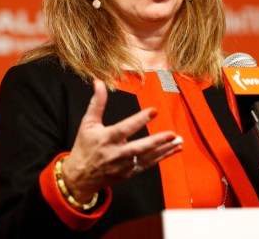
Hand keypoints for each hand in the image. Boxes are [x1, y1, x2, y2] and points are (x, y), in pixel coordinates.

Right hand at [61, 79, 181, 201]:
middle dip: (156, 141)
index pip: (124, 128)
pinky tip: (174, 150)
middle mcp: (116, 153)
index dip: (139, 120)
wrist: (79, 177)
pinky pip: (148, 164)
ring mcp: (123, 165)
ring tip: (179, 141)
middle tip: (173, 134)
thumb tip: (98, 82)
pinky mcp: (129, 173)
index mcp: (106, 138)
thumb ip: (97, 103)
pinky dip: (162, 157)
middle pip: (138, 147)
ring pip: (147, 157)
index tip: (154, 111)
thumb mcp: (87, 123)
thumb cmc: (84, 147)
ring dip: (164, 149)